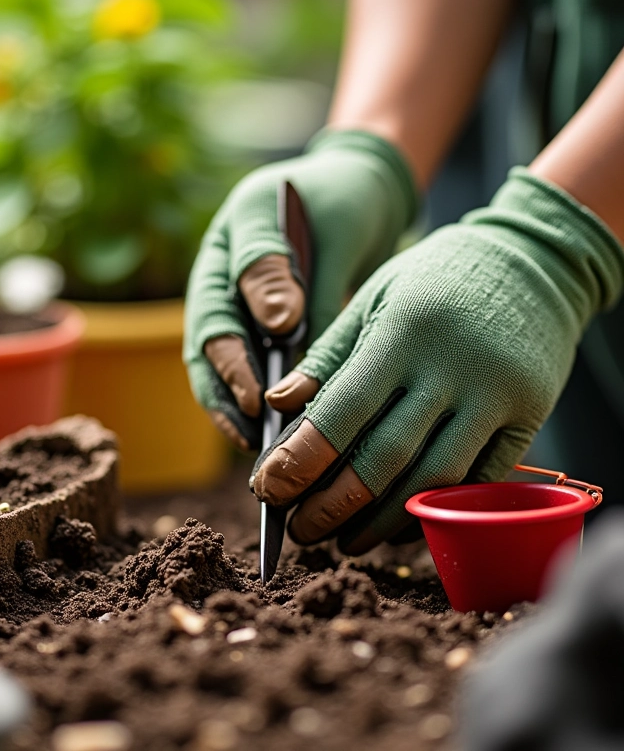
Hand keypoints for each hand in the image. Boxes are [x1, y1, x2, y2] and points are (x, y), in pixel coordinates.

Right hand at [184, 129, 416, 450]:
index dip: (233, 363)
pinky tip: (291, 430)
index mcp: (222, 257)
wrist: (364, 192)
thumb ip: (285, 271)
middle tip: (256, 440)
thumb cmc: (336, 198)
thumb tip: (278, 327)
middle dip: (230, 399)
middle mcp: (226, 290)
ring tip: (265, 448)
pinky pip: (266, 372)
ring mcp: (249, 313)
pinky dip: (275, 402)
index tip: (260, 396)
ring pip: (231, 371)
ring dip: (243, 409)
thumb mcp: (309, 220)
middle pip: (212, 355)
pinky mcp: (276, 332)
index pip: (215, 319)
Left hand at [251, 169, 623, 551]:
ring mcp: (498, 395)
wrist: (532, 260)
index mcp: (404, 331)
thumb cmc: (435, 277)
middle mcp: (453, 367)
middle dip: (333, 504)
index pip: (343, 410)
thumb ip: (328, 356)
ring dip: (382, 520)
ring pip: (434, 479)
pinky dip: (437, 508)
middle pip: (385, 457)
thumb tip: (278, 404)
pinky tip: (402, 524)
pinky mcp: (531, 414)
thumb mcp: (375, 297)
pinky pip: (481, 479)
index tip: (268, 490)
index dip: (302, 458)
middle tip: (299, 531)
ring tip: (343, 540)